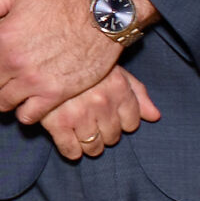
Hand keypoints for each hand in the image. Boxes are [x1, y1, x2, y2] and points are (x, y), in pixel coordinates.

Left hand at [0, 0, 126, 127]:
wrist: (102, 14)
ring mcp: (34, 80)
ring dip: (6, 98)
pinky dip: (25, 112)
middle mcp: (14, 62)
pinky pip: (28, 116)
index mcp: (2, 37)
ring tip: (16, 90)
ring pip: (3, 102)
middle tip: (5, 74)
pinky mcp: (55, 94)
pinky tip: (30, 102)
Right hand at [39, 64, 159, 162]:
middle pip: (113, 137)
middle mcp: (102, 103)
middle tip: (93, 122)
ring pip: (94, 147)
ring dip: (90, 144)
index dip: (122, 122)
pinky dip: (71, 150)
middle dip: (105, 133)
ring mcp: (79, 114)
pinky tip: (68, 140)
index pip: (131, 123)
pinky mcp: (56, 123)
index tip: (110, 117)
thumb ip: (136, 92)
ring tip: (81, 131)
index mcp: (118, 88)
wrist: (44, 50)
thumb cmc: (82, 60)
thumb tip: (154, 116)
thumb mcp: (113, 69)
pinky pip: (70, 150)